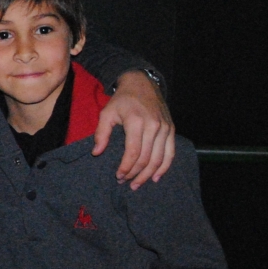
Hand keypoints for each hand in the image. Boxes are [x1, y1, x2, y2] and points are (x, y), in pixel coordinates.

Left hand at [93, 71, 174, 188]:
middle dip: (135, 174)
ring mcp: (165, 128)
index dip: (126, 167)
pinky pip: (170, 153)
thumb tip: (96, 153)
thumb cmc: (122, 100)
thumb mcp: (107, 113)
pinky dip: (164, 167)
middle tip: (125, 183)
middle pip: (147, 158)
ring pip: (159, 159)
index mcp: (137, 122)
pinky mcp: (171, 129)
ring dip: (148, 175)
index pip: (133, 152)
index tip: (118, 176)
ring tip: (138, 184)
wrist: (142, 84)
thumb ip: (101, 133)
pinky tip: (156, 177)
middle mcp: (154, 126)